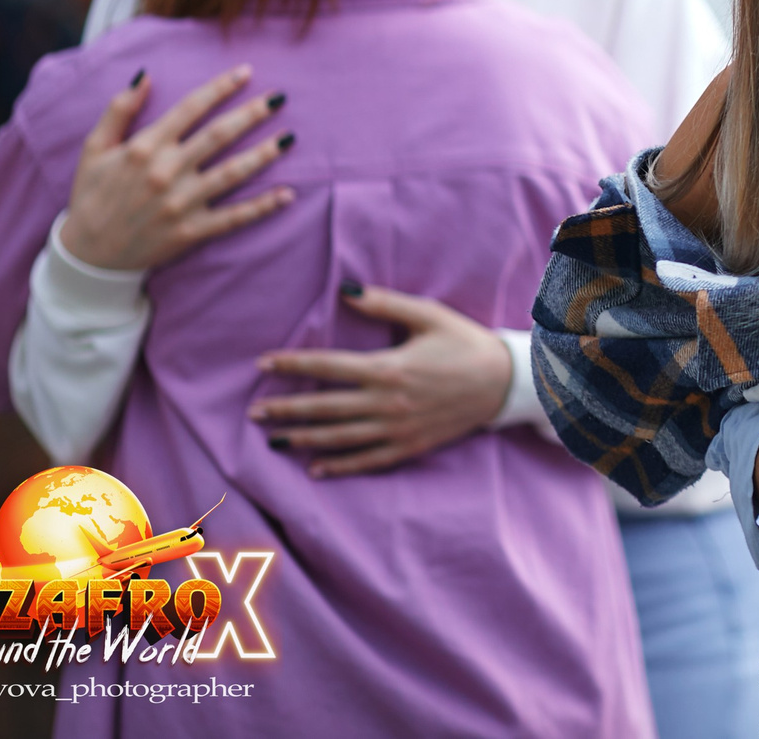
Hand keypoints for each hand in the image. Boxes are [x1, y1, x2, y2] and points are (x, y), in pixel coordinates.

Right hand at [59, 65, 294, 272]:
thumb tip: (144, 74)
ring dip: (264, 154)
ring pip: (233, 173)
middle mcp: (167, 172)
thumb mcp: (94, 148)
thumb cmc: (91, 195)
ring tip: (290, 137)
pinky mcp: (191, 231)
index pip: (191, 108)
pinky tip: (288, 194)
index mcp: (145, 148)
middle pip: (219, 135)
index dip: (221, 87)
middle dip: (252, 114)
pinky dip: (263, 206)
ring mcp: (182, 203)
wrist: (87, 254)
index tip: (247, 72)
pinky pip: (234, 217)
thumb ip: (119, 109)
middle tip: (279, 98)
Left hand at [249, 284, 513, 477]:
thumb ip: (385, 304)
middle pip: (325, 408)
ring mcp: (397, 429)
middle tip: (254, 413)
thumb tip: (345, 290)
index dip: (292, 365)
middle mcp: (387, 403)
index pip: (327, 367)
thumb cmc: (465, 343)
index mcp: (388, 368)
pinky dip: (340, 466)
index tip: (263, 364)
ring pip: (340, 438)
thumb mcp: (429, 315)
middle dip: (286, 410)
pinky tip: (315, 468)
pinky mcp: (409, 447)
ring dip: (304, 439)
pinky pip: (367, 460)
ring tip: (274, 440)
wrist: (504, 382)